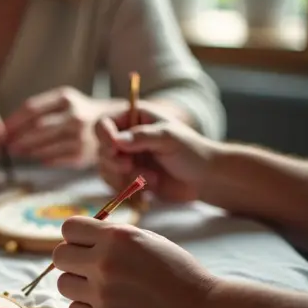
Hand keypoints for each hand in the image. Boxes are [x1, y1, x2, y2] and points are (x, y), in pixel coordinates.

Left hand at [5, 87, 113, 166]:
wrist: (110, 124)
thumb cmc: (76, 112)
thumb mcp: (62, 101)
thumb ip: (38, 110)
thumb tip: (7, 128)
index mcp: (65, 98)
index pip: (31, 108)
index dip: (13, 121)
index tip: (1, 130)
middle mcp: (74, 116)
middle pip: (37, 128)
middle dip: (17, 138)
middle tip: (6, 145)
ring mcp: (79, 137)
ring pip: (44, 146)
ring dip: (26, 151)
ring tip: (17, 152)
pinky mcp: (82, 155)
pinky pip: (54, 160)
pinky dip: (41, 159)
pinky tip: (35, 157)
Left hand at [52, 217, 216, 307]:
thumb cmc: (176, 270)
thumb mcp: (147, 239)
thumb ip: (112, 236)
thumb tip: (80, 237)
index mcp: (117, 237)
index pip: (69, 228)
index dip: (76, 236)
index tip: (87, 245)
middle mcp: (105, 263)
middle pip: (58, 256)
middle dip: (72, 260)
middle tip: (90, 268)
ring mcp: (102, 294)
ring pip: (62, 285)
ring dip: (77, 285)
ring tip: (100, 288)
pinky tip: (105, 306)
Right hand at [95, 104, 221, 202]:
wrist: (205, 179)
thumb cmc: (192, 152)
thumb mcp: (169, 138)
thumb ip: (142, 137)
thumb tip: (116, 141)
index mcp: (134, 119)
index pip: (104, 123)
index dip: (104, 136)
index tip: (114, 149)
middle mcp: (126, 138)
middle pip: (101, 149)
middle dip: (114, 161)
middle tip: (130, 167)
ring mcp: (127, 159)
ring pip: (105, 170)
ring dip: (124, 178)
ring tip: (151, 179)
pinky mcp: (129, 179)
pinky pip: (114, 185)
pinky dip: (128, 189)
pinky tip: (151, 187)